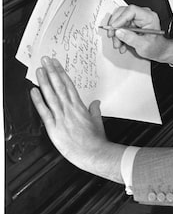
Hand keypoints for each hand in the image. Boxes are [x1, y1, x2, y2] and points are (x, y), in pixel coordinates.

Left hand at [30, 57, 124, 182]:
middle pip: (59, 86)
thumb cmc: (96, 140)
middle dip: (52, 71)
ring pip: (51, 95)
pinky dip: (38, 101)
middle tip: (45, 60)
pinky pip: (44, 112)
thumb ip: (95, 111)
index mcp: (79, 107)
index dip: (61, 73)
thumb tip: (96, 103)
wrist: (93, 153)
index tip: (56, 64)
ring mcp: (61, 117)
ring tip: (39, 70)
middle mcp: (69, 109)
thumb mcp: (98, 122)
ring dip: (44, 81)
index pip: (69, 85)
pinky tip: (33, 91)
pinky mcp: (54, 127)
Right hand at [108, 5, 172, 63]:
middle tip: (112, 36)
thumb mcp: (144, 45)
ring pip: (120, 21)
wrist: (159, 51)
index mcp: (149, 17)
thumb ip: (131, 38)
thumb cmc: (156, 48)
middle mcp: (143, 15)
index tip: (114, 27)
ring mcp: (137, 19)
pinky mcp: (133, 24)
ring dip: (116, 33)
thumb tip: (118, 32)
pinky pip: (122, 27)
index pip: (131, 10)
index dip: (120, 18)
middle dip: (116, 26)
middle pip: (123, 14)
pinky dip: (119, 36)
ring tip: (118, 44)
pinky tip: (121, 44)